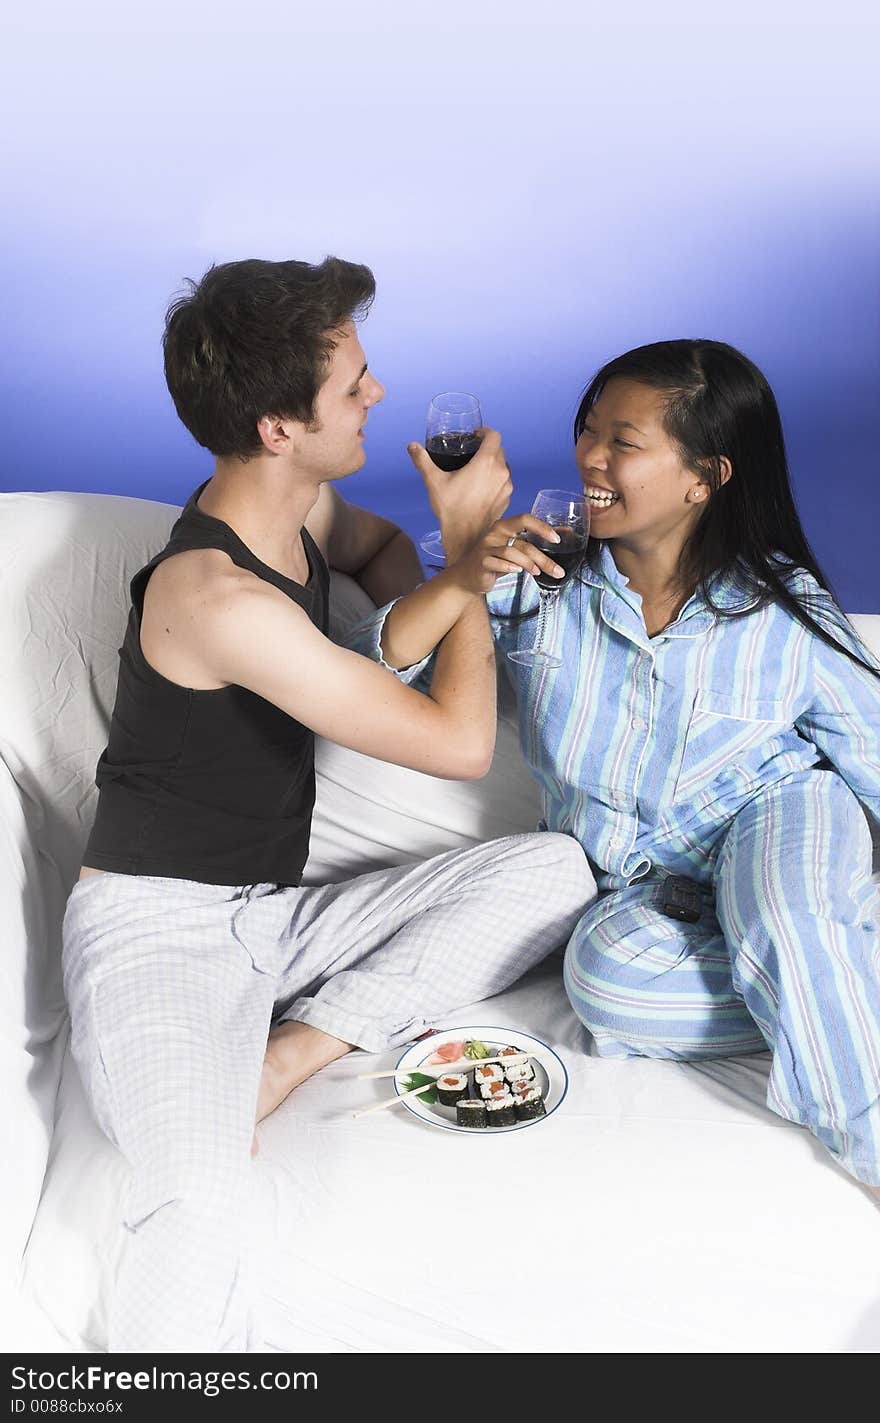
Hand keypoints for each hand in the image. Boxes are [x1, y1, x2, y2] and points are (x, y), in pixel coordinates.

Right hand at [407, 428, 511, 559]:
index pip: (493, 436)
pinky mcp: (506, 499)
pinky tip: (481, 488)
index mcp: (486, 462)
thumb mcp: (433, 481)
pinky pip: (504, 483)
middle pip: (499, 450)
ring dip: (492, 464)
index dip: (485, 432)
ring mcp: (506, 487)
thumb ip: (422, 460)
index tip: (475, 436)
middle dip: (486, 448)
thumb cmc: (451, 508)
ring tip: (476, 471)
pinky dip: (495, 480)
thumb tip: (412, 446)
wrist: (465, 537)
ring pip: (503, 467)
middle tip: (471, 453)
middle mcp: (501, 472)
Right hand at [446, 514, 565, 596]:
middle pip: (523, 542)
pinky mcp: (481, 562)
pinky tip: (518, 571)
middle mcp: (494, 534)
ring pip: (512, 552)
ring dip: (529, 564)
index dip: (542, 527)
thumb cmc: (494, 560)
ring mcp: (486, 548)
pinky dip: (509, 567)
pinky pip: (497, 562)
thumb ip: (535, 541)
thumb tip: (566, 532)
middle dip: (543, 558)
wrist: (467, 577)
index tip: (557, 539)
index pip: (525, 519)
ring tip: (537, 573)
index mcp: (504, 527)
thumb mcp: (515, 548)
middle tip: (557, 570)